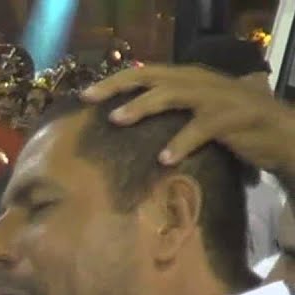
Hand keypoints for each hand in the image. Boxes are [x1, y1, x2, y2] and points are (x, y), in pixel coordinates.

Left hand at [83, 64, 294, 172]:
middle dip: (117, 85)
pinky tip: (164, 158)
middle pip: (152, 76)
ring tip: (117, 120)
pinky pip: (202, 127)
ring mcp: (216, 97)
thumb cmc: (231, 127)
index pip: (145, 73)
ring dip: (143, 105)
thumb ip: (168, 113)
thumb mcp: (195, 114)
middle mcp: (199, 81)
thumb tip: (125, 124)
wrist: (280, 134)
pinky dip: (182, 141)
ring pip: (173, 94)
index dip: (114, 81)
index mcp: (188, 79)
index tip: (83, 95)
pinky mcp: (232, 118)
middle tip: (90, 99)